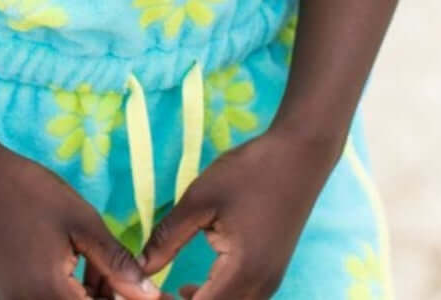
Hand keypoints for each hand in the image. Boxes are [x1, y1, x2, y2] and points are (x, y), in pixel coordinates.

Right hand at [0, 145, 168, 299]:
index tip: (143, 285)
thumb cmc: (29, 193)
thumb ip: (116, 264)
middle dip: (109, 296)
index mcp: (49, 298)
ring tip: (99, 260)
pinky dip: (71, 291)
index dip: (127, 299)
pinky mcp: (10, 299)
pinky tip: (78, 264)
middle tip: (121, 270)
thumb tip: (149, 295)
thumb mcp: (81, 223)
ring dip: (91, 295)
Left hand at [136, 128, 337, 297]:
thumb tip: (140, 267)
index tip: (143, 293)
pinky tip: (192, 286)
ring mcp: (269, 283)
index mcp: (242, 273)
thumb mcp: (201, 199)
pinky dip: (214, 299)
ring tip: (165, 292)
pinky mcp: (271, 273)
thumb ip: (168, 237)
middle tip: (152, 291)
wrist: (300, 154)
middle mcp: (260, 287)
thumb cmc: (249, 172)